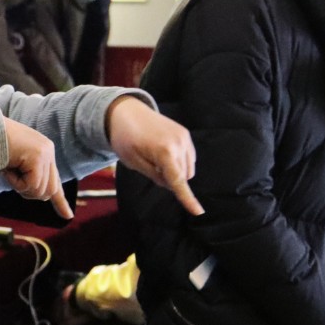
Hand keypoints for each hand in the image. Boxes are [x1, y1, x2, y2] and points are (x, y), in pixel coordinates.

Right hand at [1, 118, 71, 218]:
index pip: (55, 180)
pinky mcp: (38, 156)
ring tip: (8, 170)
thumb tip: (42, 195)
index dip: (60, 201)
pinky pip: (30, 185)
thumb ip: (29, 176)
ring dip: (20, 187)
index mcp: (44, 151)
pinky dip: (16, 183)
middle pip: (49, 191)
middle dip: (29, 192)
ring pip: (40, 191)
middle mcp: (48, 150)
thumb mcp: (13, 164)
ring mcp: (45, 152)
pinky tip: (7, 169)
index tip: (67, 216)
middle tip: (12, 177)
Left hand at [105, 96, 202, 216]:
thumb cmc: (125, 139)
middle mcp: (179, 143)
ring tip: (156, 158)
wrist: (126, 112)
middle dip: (170, 179)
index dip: (188, 199)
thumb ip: (155, 176)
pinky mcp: (185, 134)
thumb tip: (172, 184)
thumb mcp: (134, 162)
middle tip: (151, 166)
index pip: (178, 181)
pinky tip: (164, 153)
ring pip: (188, 169)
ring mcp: (184, 137)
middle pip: (183, 177)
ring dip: (176, 171)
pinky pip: (189, 158)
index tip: (199, 212)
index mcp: (164, 152)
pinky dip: (179, 162)